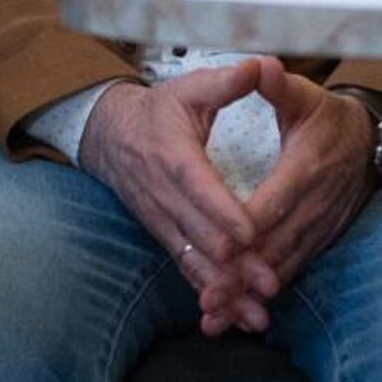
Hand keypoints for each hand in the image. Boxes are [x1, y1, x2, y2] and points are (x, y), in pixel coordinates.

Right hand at [78, 61, 275, 328]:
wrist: (111, 136)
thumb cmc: (160, 110)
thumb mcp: (190, 88)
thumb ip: (226, 82)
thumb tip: (258, 65)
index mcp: (174, 154)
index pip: (198, 186)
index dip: (222, 210)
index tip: (250, 231)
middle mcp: (165, 193)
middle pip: (201, 234)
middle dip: (236, 262)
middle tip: (269, 280)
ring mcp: (162, 219)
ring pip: (194, 260)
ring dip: (227, 288)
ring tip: (259, 314)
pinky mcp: (164, 235)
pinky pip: (186, 268)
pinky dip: (210, 293)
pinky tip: (233, 317)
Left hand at [196, 60, 373, 335]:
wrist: (368, 142)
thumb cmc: (326, 116)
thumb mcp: (305, 95)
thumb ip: (279, 86)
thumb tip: (262, 65)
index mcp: (307, 167)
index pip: (274, 203)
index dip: (245, 228)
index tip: (217, 247)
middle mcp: (315, 205)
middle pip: (275, 246)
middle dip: (241, 275)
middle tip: (208, 299)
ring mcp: (319, 227)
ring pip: (282, 266)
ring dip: (249, 294)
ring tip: (215, 316)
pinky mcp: (318, 240)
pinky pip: (291, 271)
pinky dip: (264, 294)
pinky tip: (240, 315)